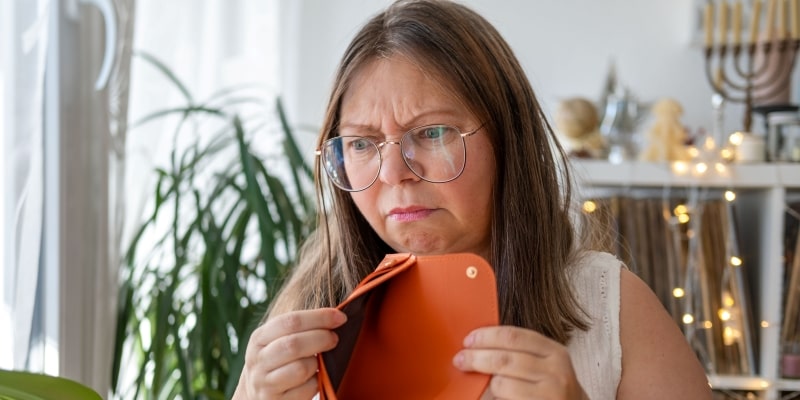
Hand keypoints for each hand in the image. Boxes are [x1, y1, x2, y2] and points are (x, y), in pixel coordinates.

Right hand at [233, 308, 346, 399]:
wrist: (257, 396)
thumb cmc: (277, 362)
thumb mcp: (277, 341)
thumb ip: (299, 329)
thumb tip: (336, 316)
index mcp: (259, 338)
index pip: (290, 321)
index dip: (319, 317)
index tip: (340, 318)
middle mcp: (258, 360)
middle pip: (294, 344)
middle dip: (321, 338)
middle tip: (334, 338)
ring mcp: (265, 383)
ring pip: (301, 368)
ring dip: (317, 363)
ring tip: (319, 361)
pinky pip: (307, 389)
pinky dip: (316, 382)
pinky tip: (313, 378)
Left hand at [453, 326, 587, 399]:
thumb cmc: (552, 386)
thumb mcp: (545, 362)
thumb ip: (520, 351)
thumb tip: (478, 342)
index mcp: (555, 352)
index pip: (513, 336)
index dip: (486, 336)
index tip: (468, 340)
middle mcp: (556, 372)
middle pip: (504, 359)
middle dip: (476, 358)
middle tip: (460, 360)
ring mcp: (550, 394)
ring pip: (501, 383)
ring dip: (486, 383)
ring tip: (483, 383)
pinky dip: (494, 397)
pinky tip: (495, 396)